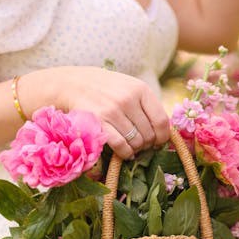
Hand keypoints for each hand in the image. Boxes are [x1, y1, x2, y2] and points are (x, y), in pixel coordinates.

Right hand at [40, 65, 170, 159]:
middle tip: (140, 145)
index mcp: (140, 89)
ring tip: (131, 147)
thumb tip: (164, 132)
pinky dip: (126, 153)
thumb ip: (146, 106)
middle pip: (149, 134)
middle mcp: (128, 99)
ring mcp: (112, 110)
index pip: (161, 120)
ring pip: (136, 142)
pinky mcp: (98, 122)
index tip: (158, 142)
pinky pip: (121, 146)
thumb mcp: (129, 88)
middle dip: (147, 144)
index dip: (162, 137)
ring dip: (135, 149)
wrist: (73, 84)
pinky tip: (125, 152)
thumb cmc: (106, 90)